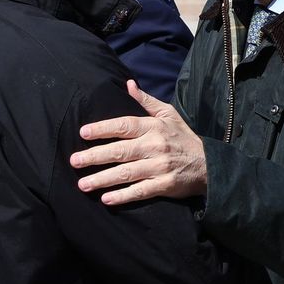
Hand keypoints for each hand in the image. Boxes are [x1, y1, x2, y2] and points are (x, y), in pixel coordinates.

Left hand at [71, 81, 206, 205]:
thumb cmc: (184, 138)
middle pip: (120, 151)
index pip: (124, 125)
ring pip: (126, 173)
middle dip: (95, 156)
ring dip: (103, 179)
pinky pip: (141, 191)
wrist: (209, 165)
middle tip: (74, 161)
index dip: (103, 129)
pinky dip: (123, 196)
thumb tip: (128, 84)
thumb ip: (146, 102)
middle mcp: (155, 146)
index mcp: (154, 127)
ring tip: (83, 184)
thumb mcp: (168, 115)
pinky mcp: (165, 185)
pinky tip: (106, 199)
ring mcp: (160, 166)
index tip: (83, 133)